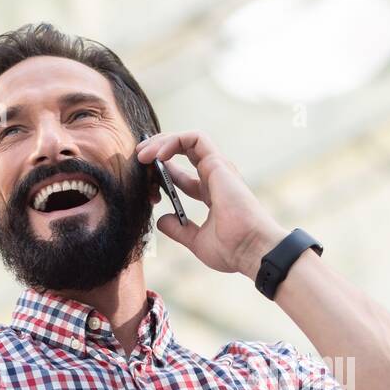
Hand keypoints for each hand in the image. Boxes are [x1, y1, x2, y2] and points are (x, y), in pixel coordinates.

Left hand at [136, 130, 287, 277]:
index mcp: (211, 195)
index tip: (147, 189)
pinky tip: (158, 155)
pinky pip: (194, 139)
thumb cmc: (232, 249)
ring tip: (142, 154)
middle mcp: (215, 178)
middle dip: (157, 152)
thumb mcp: (196, 241)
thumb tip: (162, 221)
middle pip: (183, 154)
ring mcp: (218, 169)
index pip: (182, 177)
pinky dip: (173, 141)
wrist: (251, 250)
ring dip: (161, 142)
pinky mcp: (218, 163)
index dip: (161, 177)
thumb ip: (179, 230)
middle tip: (138, 159)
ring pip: (187, 141)